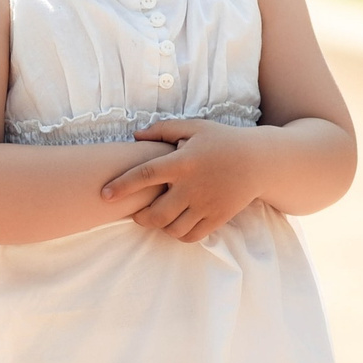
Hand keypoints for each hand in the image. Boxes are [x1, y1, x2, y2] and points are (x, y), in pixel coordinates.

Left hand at [99, 119, 266, 242]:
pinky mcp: (218, 217)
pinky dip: (178, 235)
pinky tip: (175, 225)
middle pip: (156, 213)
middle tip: (136, 213)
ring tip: (157, 218)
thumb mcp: (194, 127)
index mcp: (183, 161)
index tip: (104, 194)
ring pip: (172, 228)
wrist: (259, 161)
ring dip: (159, 227)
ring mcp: (206, 204)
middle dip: (140, 217)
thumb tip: (135, 136)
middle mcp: (193, 186)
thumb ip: (163, 130)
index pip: (145, 175)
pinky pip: (191, 236)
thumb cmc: (222, 141)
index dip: (122, 186)